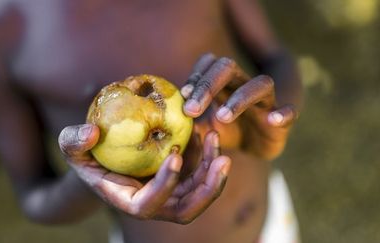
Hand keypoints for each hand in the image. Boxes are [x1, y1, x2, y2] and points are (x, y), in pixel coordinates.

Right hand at [58, 124, 230, 223]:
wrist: (105, 159)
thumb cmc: (88, 155)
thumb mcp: (71, 147)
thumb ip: (73, 141)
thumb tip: (91, 133)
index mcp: (127, 201)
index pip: (148, 205)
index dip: (164, 185)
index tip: (175, 156)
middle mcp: (153, 204)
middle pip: (186, 210)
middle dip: (208, 190)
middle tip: (223, 160)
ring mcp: (169, 195)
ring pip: (200, 194)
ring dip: (214, 172)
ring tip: (216, 138)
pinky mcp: (180, 183)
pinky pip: (201, 176)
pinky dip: (209, 158)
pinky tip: (208, 135)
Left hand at [181, 53, 298, 159]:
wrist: (257, 145)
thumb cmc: (227, 130)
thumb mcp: (204, 127)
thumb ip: (189, 122)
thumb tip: (163, 123)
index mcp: (223, 84)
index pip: (209, 65)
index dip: (196, 76)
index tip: (183, 97)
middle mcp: (244, 86)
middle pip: (229, 67)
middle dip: (208, 85)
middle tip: (192, 109)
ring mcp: (265, 101)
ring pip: (260, 84)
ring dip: (240, 98)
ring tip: (222, 116)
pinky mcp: (282, 120)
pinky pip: (289, 111)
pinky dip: (284, 113)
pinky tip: (274, 119)